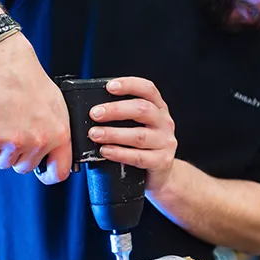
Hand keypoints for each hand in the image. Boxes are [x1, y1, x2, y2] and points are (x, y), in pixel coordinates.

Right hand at [0, 34, 72, 182]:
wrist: (5, 67)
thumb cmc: (30, 84)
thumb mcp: (56, 108)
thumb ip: (55, 134)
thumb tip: (52, 154)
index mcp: (59, 135)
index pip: (59, 172)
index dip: (48, 174)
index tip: (41, 170)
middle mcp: (39, 142)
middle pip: (24, 167)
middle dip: (17, 154)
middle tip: (14, 130)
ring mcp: (15, 142)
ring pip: (3, 162)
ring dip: (0, 149)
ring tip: (3, 124)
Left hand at [87, 77, 177, 193]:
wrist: (161, 175)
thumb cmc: (142, 147)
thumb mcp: (137, 126)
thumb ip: (123, 116)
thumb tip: (94, 110)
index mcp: (158, 108)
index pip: (147, 89)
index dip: (129, 84)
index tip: (109, 86)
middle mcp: (164, 123)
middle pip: (142, 110)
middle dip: (115, 110)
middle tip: (94, 114)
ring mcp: (165, 142)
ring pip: (139, 135)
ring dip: (113, 134)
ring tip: (94, 134)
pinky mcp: (162, 161)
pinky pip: (138, 157)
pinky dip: (119, 153)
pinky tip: (105, 151)